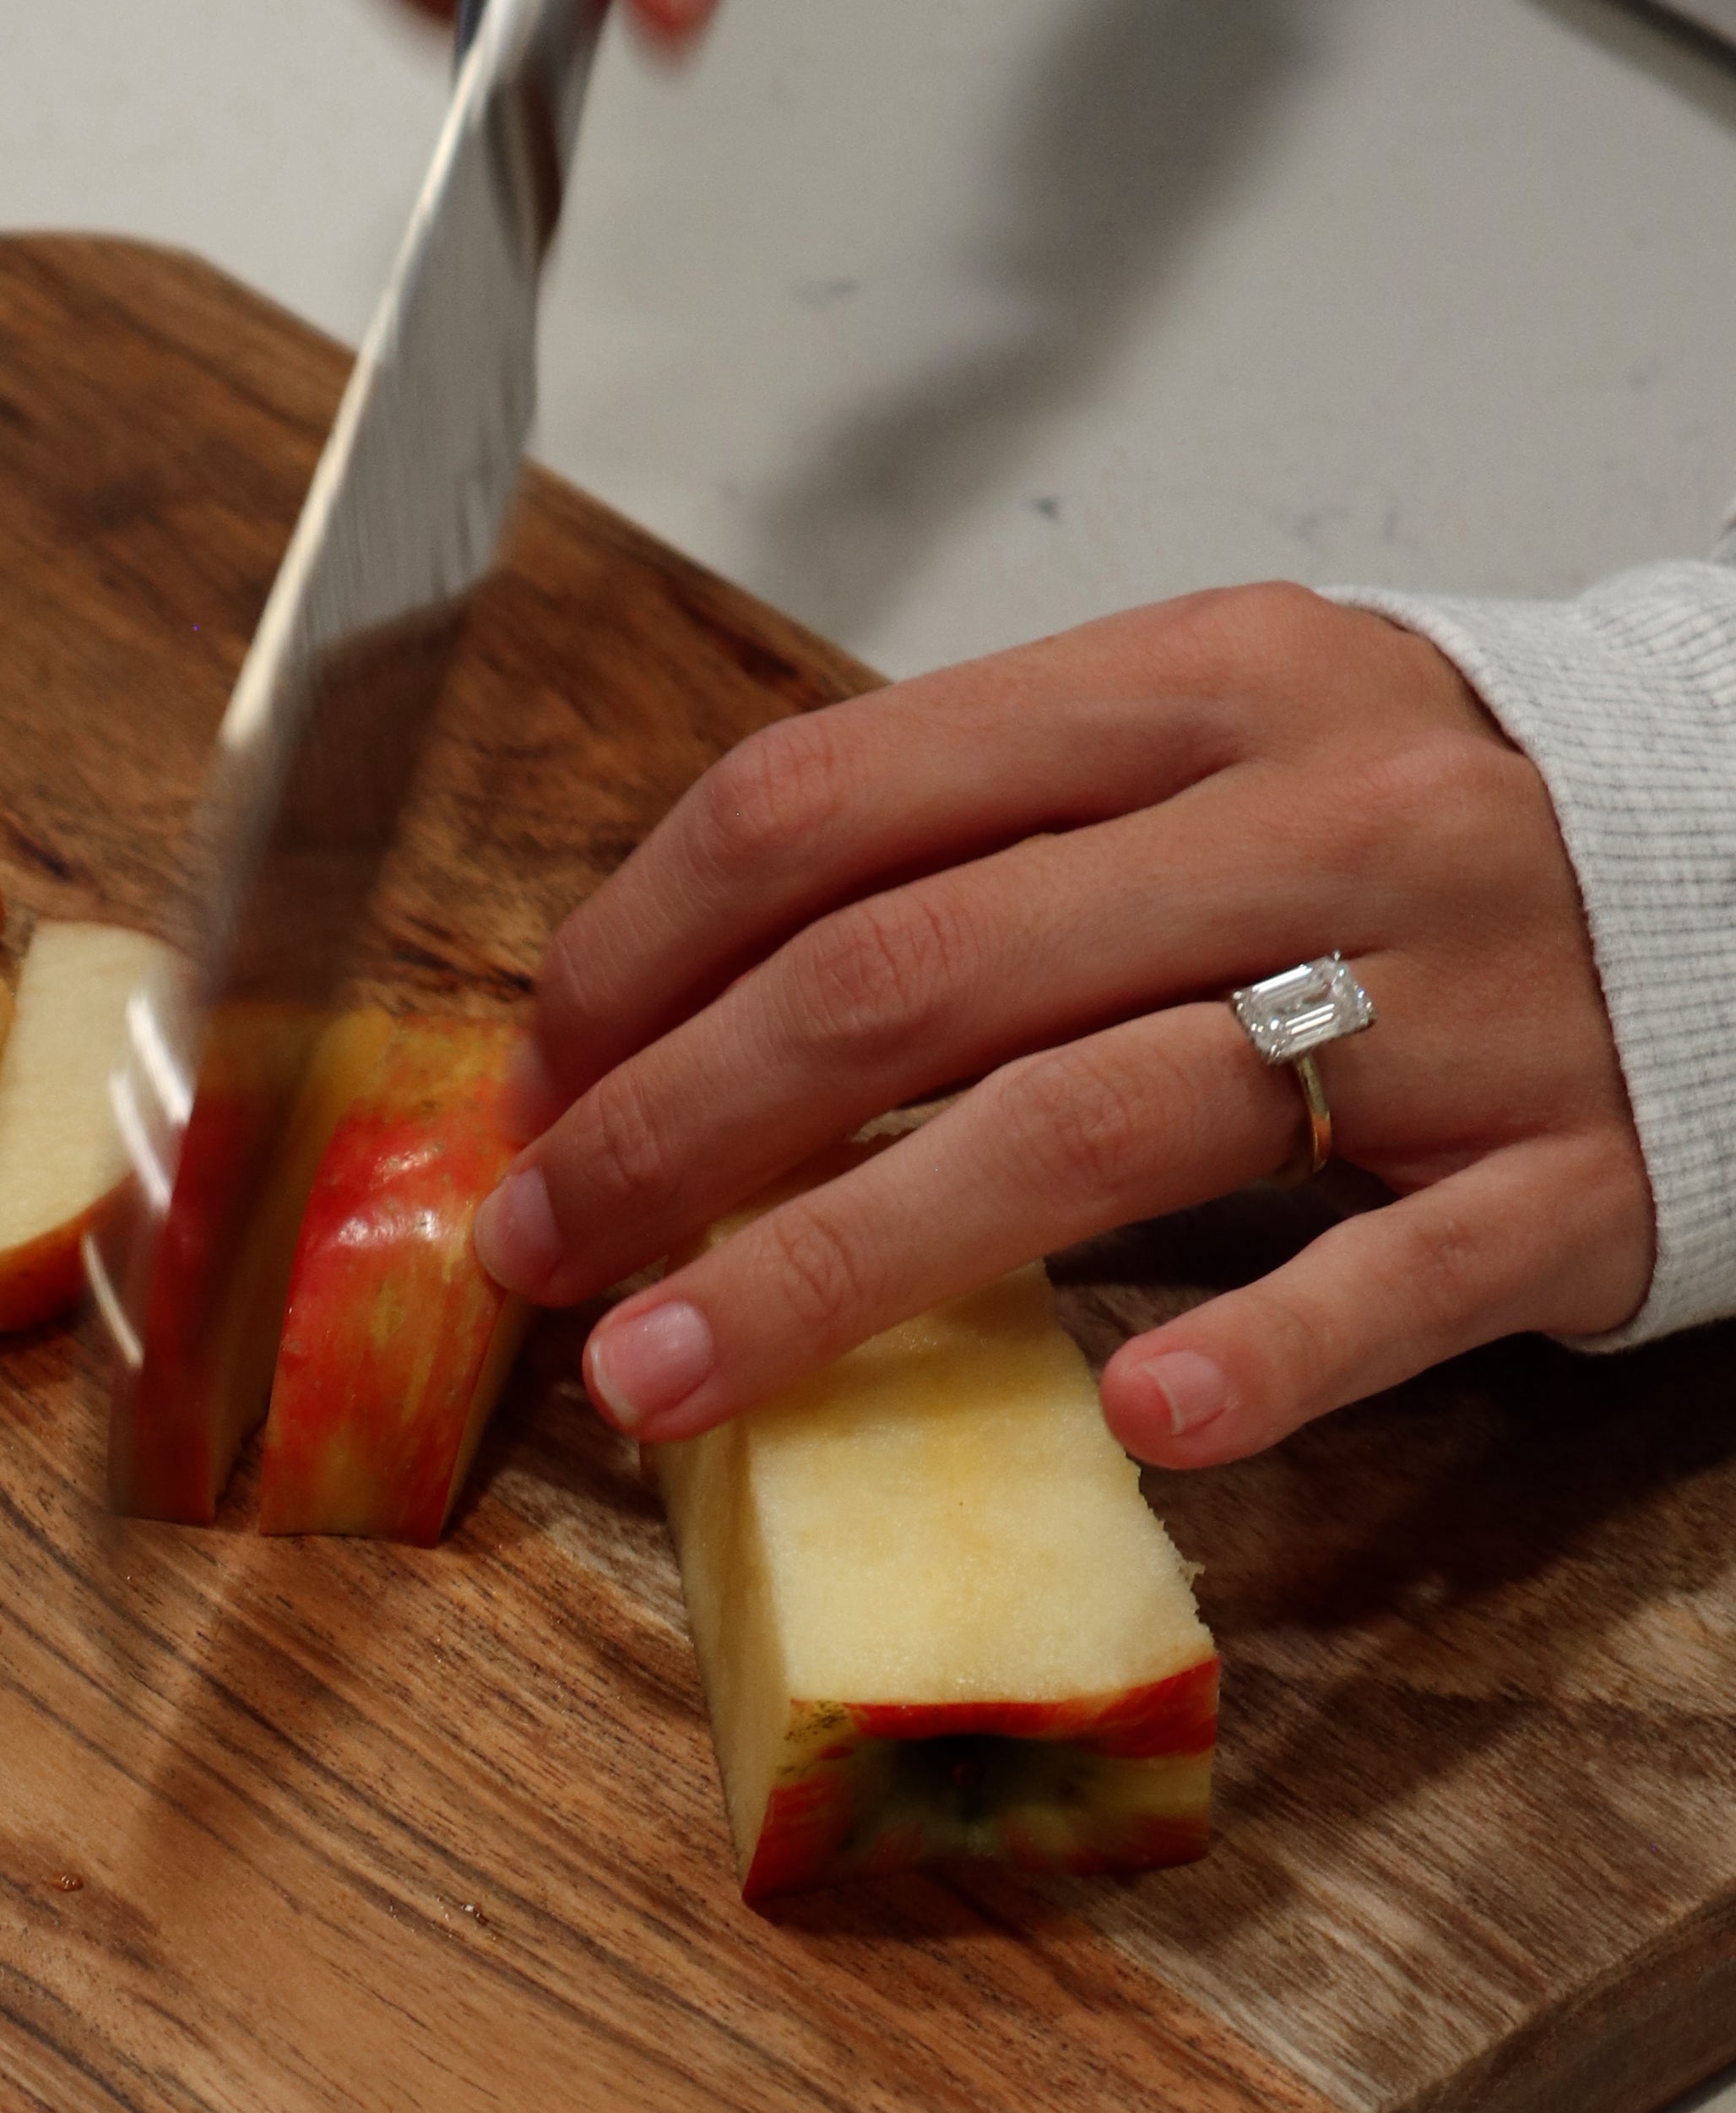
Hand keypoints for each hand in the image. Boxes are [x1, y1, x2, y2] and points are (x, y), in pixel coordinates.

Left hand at [466, 588, 1656, 1465]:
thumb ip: (997, 833)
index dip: (644, 949)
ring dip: (848, 1260)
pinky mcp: (1570, 1173)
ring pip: (1096, 1121)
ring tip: (673, 1378)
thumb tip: (697, 993)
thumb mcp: (1226, 747)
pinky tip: (1133, 1418)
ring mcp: (1450, 1005)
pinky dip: (1262, 1350)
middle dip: (678, 1124)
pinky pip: (1397, 1274)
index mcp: (1196, 693)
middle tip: (546, 1248)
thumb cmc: (1444, 835)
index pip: (835, 800)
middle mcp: (1310, 825)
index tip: (541, 1080)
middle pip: (914, 973)